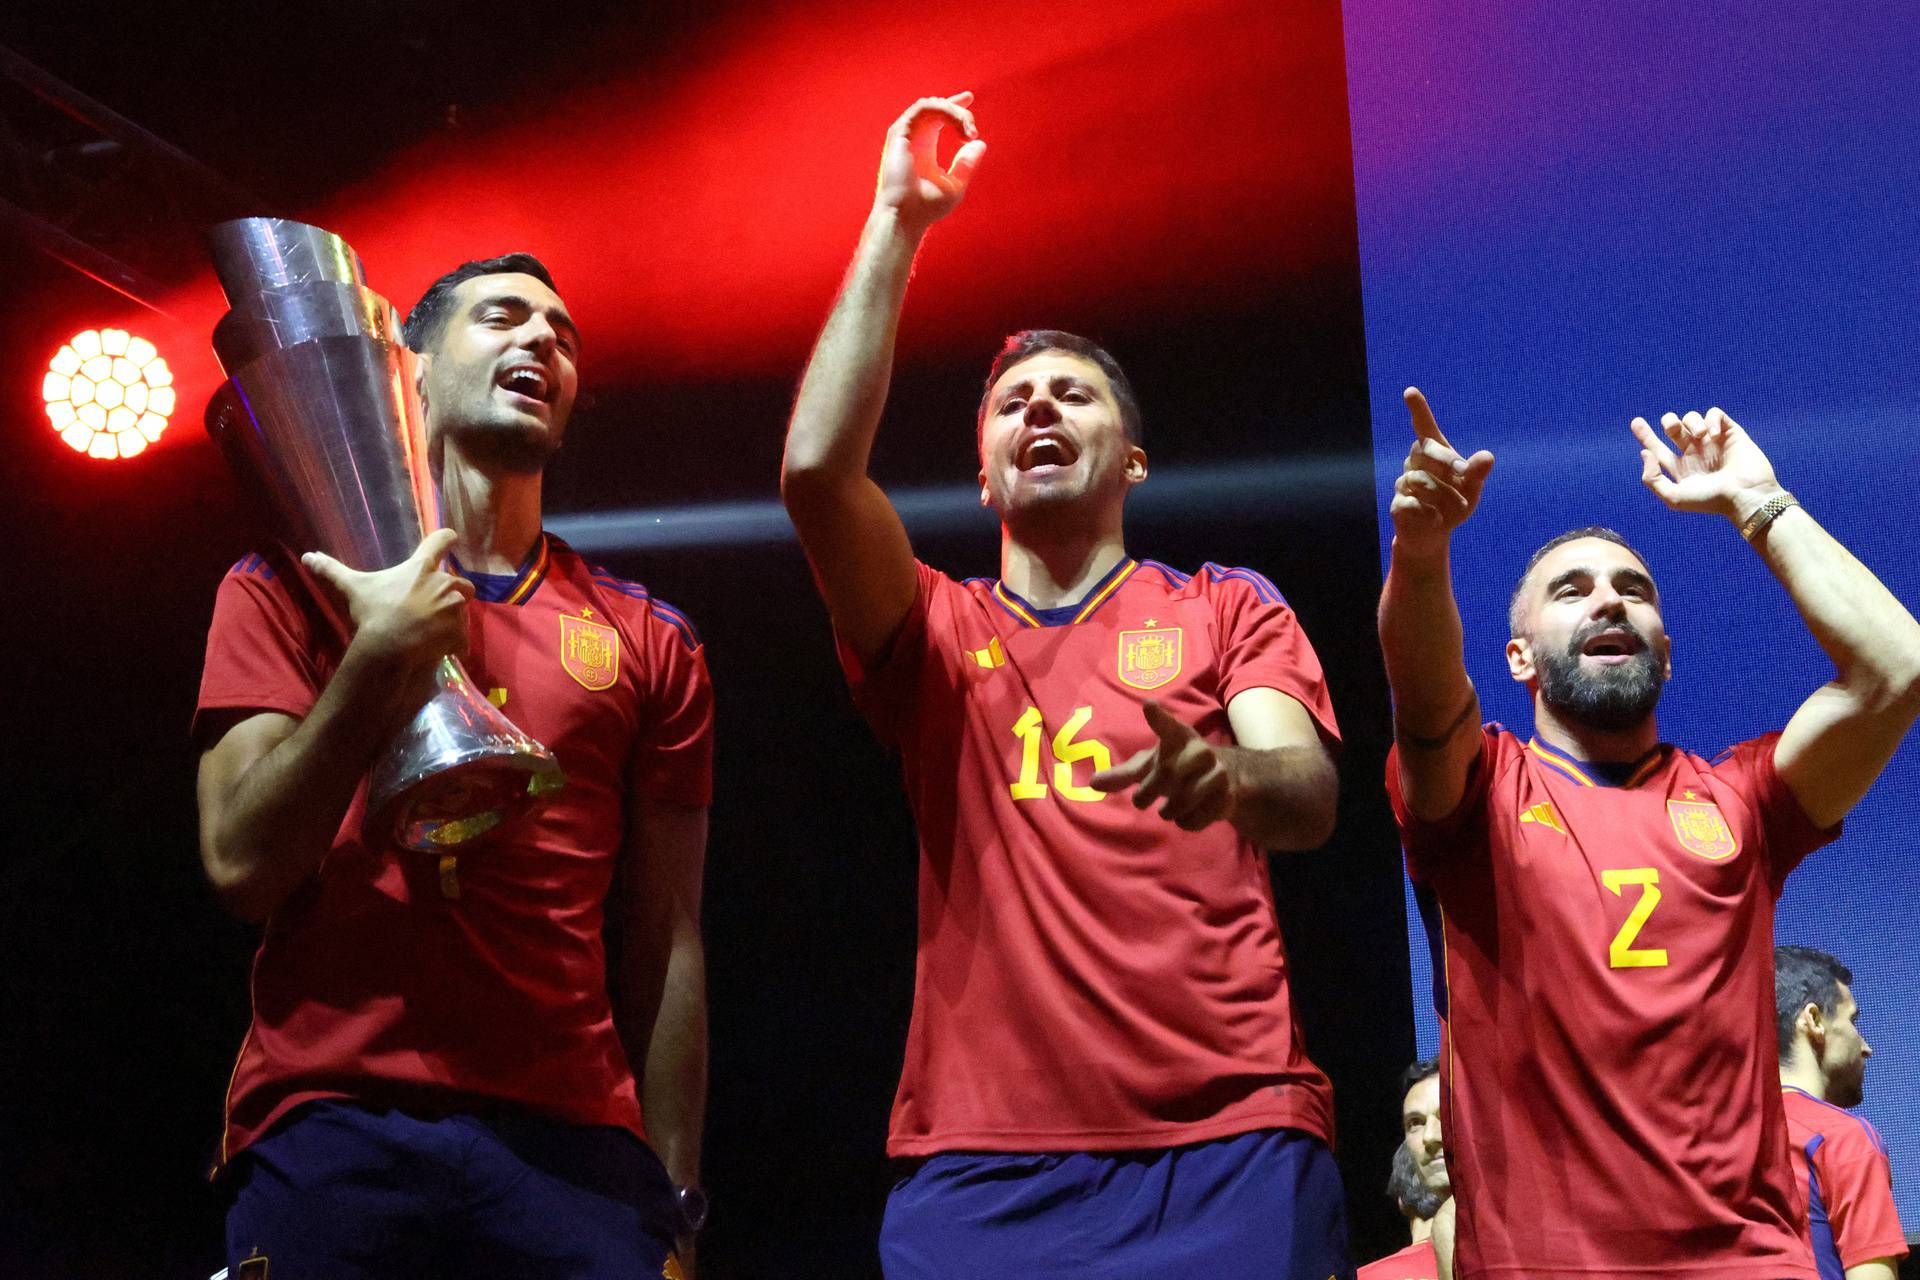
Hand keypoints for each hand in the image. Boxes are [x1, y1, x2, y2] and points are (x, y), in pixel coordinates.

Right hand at [302, 528, 473, 668]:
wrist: (388, 646)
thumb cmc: (372, 613)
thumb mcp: (353, 588)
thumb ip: (332, 571)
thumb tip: (307, 557)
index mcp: (422, 568)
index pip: (441, 541)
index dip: (446, 539)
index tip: (450, 539)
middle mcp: (444, 583)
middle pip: (460, 582)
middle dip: (452, 592)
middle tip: (432, 606)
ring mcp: (455, 608)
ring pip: (463, 610)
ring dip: (452, 617)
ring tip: (431, 630)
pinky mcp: (459, 633)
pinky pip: (462, 638)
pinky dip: (454, 644)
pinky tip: (438, 649)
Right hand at [875, 93, 986, 232]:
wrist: (906, 215)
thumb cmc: (927, 207)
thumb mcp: (956, 184)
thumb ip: (966, 163)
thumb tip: (980, 143)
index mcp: (925, 147)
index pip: (939, 117)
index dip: (954, 105)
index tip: (969, 97)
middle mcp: (915, 138)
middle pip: (938, 107)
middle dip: (960, 113)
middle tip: (973, 132)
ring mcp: (905, 134)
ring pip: (932, 104)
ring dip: (954, 112)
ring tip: (967, 132)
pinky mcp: (899, 132)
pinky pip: (923, 107)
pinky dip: (943, 110)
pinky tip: (956, 124)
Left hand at [1090, 701, 1233, 830]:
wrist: (1226, 777)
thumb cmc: (1177, 766)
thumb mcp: (1150, 766)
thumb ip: (1122, 775)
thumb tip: (1093, 784)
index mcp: (1178, 737)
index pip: (1166, 727)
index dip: (1158, 718)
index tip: (1148, 706)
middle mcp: (1200, 751)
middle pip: (1164, 777)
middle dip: (1147, 794)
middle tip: (1143, 797)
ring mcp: (1216, 773)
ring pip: (1177, 804)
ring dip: (1166, 811)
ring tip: (1170, 803)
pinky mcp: (1225, 796)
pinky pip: (1192, 820)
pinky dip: (1184, 822)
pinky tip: (1190, 811)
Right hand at [1391, 387, 1494, 557]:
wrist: (1433, 534)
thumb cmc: (1454, 504)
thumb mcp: (1471, 488)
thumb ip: (1477, 472)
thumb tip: (1487, 457)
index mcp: (1433, 453)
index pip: (1424, 427)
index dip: (1418, 409)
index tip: (1410, 391)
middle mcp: (1415, 463)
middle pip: (1424, 450)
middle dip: (1446, 460)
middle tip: (1464, 472)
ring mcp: (1404, 483)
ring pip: (1422, 481)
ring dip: (1445, 496)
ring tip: (1458, 507)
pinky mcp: (1398, 504)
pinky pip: (1415, 504)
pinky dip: (1431, 513)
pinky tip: (1437, 519)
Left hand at [1632, 408, 1782, 524]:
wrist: (1746, 495)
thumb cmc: (1711, 501)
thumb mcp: (1674, 497)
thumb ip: (1653, 479)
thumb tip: (1645, 454)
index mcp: (1681, 468)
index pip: (1658, 449)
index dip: (1645, 435)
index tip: (1636, 422)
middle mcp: (1695, 454)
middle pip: (1673, 429)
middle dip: (1669, 422)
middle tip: (1673, 429)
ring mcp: (1713, 443)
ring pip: (1692, 418)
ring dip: (1691, 422)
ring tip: (1701, 437)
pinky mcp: (1731, 433)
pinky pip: (1715, 414)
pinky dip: (1711, 419)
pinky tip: (1713, 434)